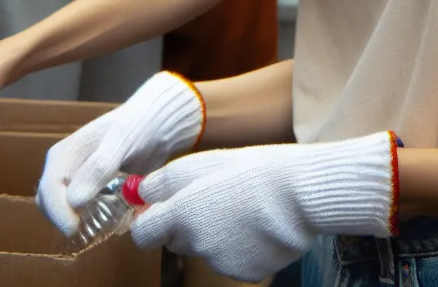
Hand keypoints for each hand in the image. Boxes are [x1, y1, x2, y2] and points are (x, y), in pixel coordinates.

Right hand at [36, 71, 205, 235]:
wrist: (157, 125)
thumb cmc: (136, 126)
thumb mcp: (119, 142)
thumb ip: (98, 168)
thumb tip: (74, 201)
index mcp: (62, 155)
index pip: (48, 192)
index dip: (58, 213)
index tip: (75, 228)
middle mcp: (65, 170)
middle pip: (52, 206)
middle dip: (66, 220)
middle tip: (91, 229)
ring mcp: (78, 182)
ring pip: (68, 212)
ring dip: (81, 221)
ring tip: (106, 220)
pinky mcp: (94, 192)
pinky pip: (86, 213)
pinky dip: (95, 219)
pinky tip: (114, 215)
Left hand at [131, 132, 398, 281]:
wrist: (299, 193)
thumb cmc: (251, 170)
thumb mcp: (201, 164)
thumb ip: (163, 182)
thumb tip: (138, 193)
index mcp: (181, 215)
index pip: (142, 233)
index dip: (150, 219)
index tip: (160, 207)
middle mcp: (195, 245)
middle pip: (175, 239)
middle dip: (185, 222)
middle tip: (211, 197)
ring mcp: (221, 263)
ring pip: (205, 249)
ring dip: (215, 232)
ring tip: (243, 205)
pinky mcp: (245, 274)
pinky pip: (232, 260)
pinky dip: (239, 246)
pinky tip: (257, 223)